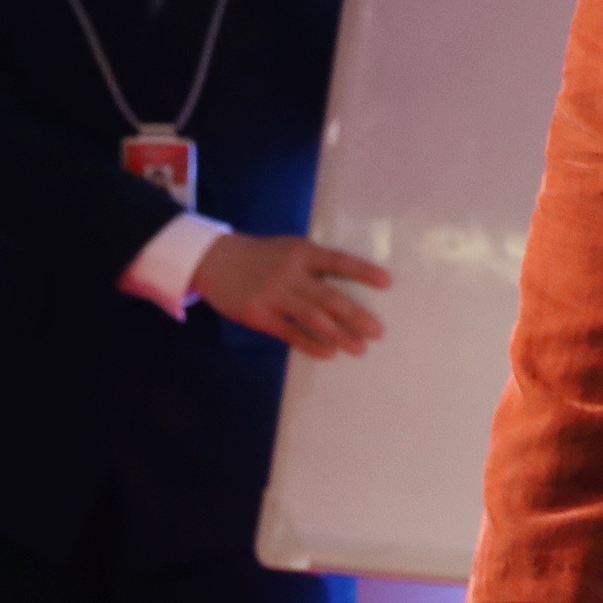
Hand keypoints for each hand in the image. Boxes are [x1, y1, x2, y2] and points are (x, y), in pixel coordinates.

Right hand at [192, 234, 391, 357]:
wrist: (215, 260)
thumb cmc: (261, 256)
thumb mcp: (288, 248)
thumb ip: (314, 263)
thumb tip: (350, 282)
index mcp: (302, 252)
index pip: (338, 261)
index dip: (363, 272)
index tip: (388, 283)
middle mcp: (290, 272)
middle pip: (329, 297)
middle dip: (356, 315)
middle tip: (378, 331)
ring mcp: (273, 294)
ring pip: (313, 317)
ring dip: (339, 335)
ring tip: (359, 349)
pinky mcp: (258, 314)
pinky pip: (290, 333)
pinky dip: (311, 344)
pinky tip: (329, 353)